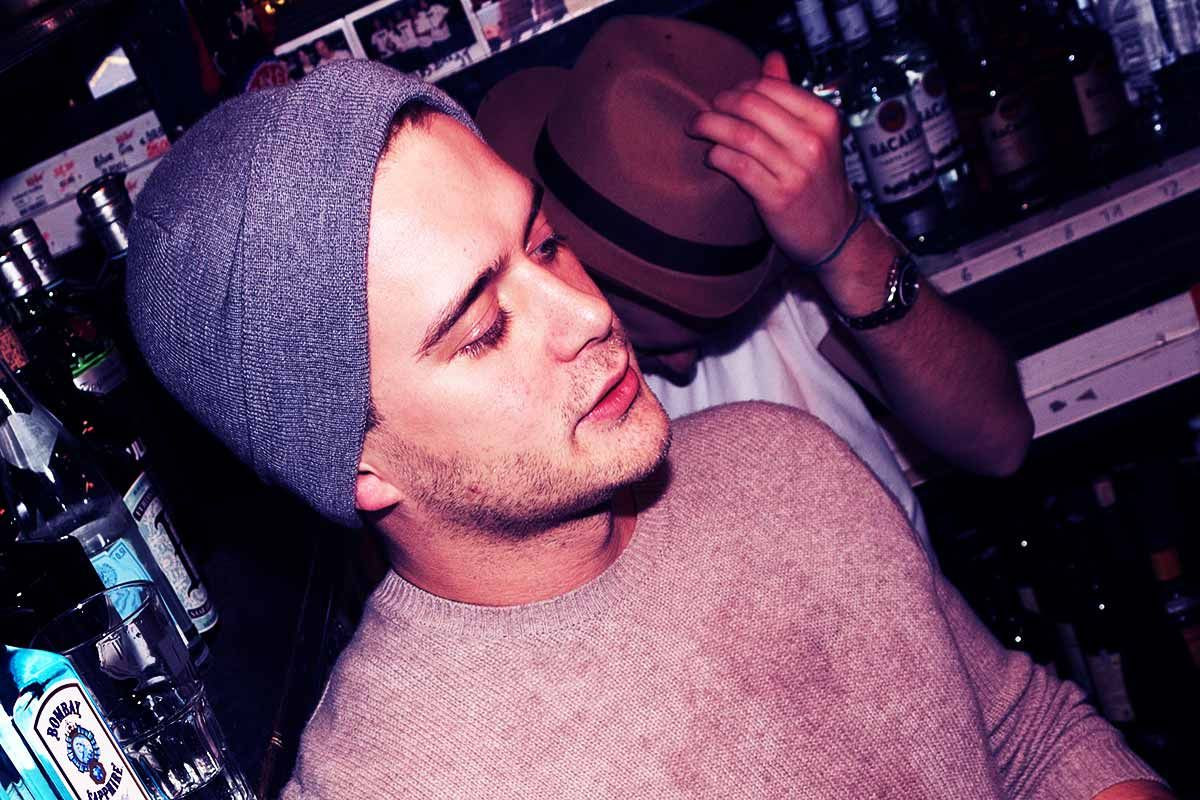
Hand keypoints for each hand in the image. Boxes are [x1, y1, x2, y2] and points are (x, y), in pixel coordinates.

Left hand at [686, 51, 859, 266]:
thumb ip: (790, 96)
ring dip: (709, 127)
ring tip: (696, 129)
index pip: (769, 87)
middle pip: (751, 106)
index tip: (725, 99)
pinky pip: (737, 166)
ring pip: (740, 135)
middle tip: (703, 113)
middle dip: (719, 105)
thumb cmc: (816, 178)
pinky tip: (711, 157)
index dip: (739, 88)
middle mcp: (813, 142)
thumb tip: (772, 58)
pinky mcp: (778, 197)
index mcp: (823, 118)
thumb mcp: (813, 133)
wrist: (834, 231)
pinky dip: (717, 157)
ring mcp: (797, 170)